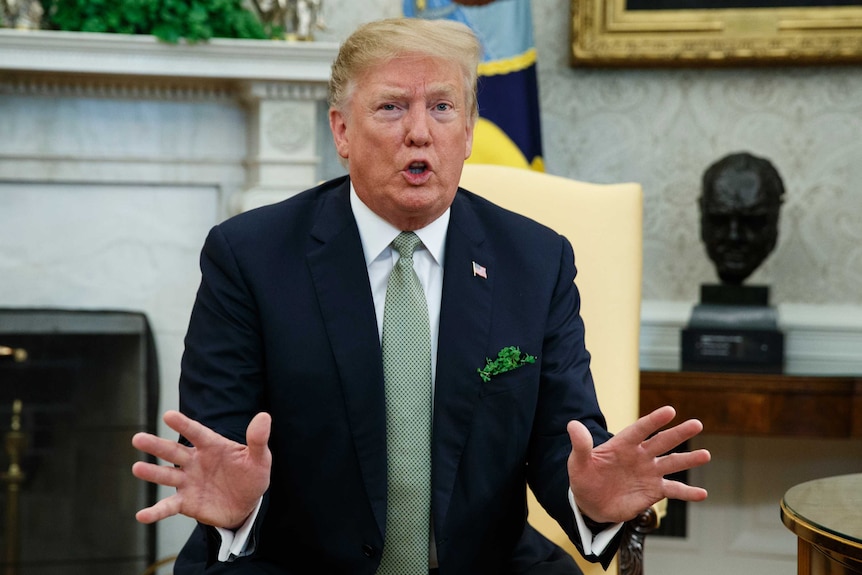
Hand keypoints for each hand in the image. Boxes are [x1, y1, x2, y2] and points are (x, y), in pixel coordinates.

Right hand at [131, 410, 271, 528]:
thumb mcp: (259, 459)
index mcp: (212, 446)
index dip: (183, 424)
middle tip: (137, 438)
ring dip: (152, 473)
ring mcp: (188, 482)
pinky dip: (155, 512)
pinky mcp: (186, 503)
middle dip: (156, 445)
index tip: (168, 415)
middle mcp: (195, 461)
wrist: (247, 505)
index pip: (196, 433)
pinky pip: (168, 507)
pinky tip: (142, 515)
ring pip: (166, 476)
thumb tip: (264, 416)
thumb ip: (258, 439)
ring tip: (137, 468)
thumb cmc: (251, 476)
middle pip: (173, 452)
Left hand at [567, 405, 709, 523]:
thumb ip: (580, 445)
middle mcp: (640, 455)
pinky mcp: (653, 490)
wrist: (590, 503)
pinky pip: (673, 490)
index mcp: (622, 445)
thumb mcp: (578, 462)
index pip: (640, 429)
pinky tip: (702, 494)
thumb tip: (572, 424)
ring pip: (672, 463)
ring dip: (688, 460)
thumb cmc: (584, 478)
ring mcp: (649, 472)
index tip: (670, 411)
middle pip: (661, 442)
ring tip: (705, 455)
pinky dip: (688, 493)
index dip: (654, 420)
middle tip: (696, 424)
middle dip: (678, 433)